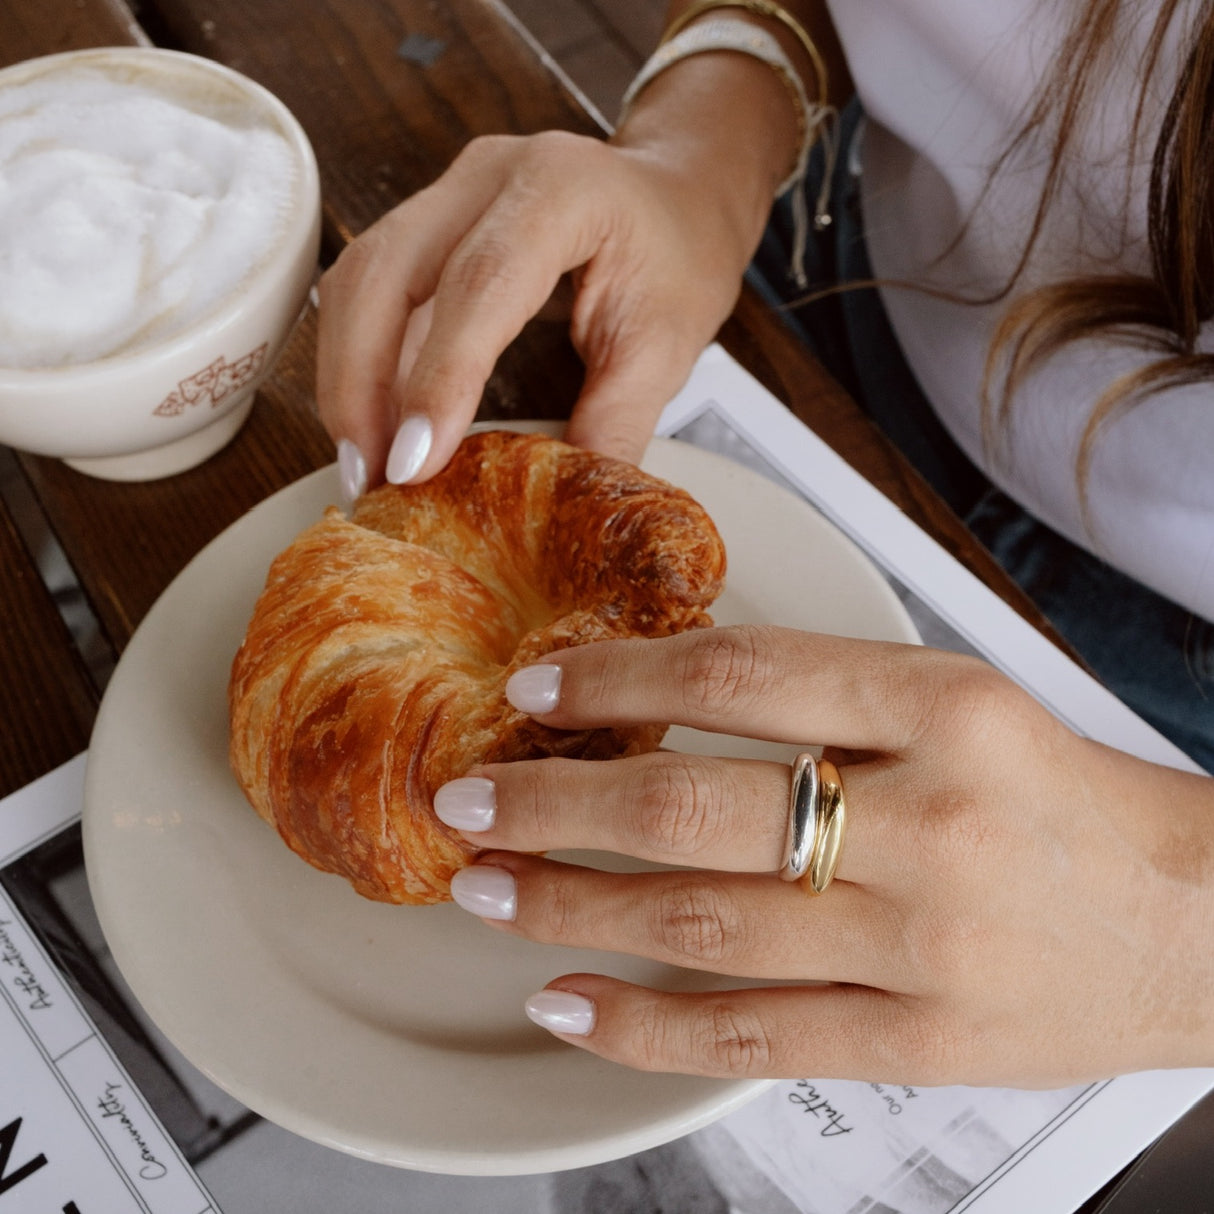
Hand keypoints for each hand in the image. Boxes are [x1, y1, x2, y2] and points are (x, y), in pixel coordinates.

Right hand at [316, 130, 757, 495]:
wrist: (676, 194)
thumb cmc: (678, 258)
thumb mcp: (664, 349)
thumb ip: (610, 426)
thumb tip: (554, 516)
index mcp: (562, 191)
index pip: (481, 283)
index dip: (438, 378)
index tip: (412, 465)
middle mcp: (490, 175)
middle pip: (386, 272)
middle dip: (360, 385)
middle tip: (367, 477)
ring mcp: (449, 191)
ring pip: (359, 279)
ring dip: (347, 378)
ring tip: (362, 464)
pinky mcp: (428, 221)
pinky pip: (370, 289)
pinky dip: (361, 361)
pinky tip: (373, 425)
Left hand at [432, 625, 1213, 1083]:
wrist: (1195, 921)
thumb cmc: (1064, 797)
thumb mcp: (962, 701)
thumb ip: (826, 694)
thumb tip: (664, 693)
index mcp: (945, 707)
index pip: (736, 677)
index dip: (615, 679)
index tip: (537, 687)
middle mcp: (929, 820)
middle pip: (695, 807)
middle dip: (557, 804)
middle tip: (469, 799)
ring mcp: (922, 944)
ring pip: (703, 924)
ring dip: (571, 907)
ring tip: (487, 892)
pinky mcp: (919, 1044)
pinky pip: (751, 1038)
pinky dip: (641, 1025)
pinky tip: (562, 1006)